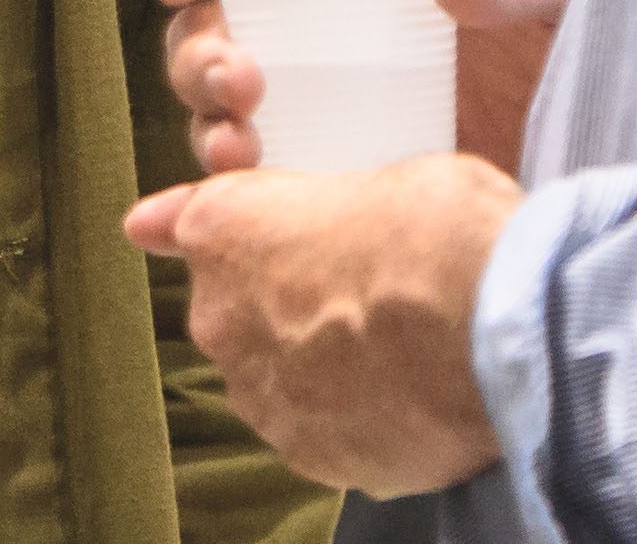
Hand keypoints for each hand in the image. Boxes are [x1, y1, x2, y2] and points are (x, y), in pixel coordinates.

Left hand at [126, 154, 518, 495]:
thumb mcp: (382, 178)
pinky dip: (355, 420)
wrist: (485, 327)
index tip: (150, 227)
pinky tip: (410, 397)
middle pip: (238, 311)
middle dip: (285, 305)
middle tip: (362, 293)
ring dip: (318, 370)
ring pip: (277, 380)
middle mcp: (221, 318)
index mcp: (223, 229)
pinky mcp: (310, 458)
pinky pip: (324, 433)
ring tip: (397, 351)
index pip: (180, 222)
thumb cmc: (438, 229)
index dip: (172, 224)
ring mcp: (263, 398)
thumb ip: (335, 208)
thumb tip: (351, 227)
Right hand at [140, 0, 592, 176]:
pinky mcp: (355, 182)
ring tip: (246, 154)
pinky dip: (242, 202)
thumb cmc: (619, 24)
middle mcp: (337, 21)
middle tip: (241, 90)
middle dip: (198, 53)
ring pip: (226, 112)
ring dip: (210, 128)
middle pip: (215, 23)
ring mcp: (341, 105)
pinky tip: (256, 217)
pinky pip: (270, 191)